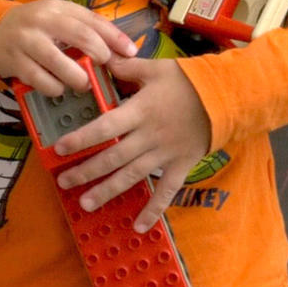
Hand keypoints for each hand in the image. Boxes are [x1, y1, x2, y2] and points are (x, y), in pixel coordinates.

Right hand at [0, 0, 134, 97]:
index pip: (92, 20)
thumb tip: (121, 48)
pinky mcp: (14, 62)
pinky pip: (39, 79)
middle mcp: (42, 20)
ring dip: (76, 76)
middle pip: (79, 35)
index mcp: (58, 7)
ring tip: (83, 83)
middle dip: (98, 53)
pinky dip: (54, 87)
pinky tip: (58, 89)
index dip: (115, 36)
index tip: (131, 52)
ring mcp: (26, 41)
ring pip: (58, 61)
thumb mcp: (59, 19)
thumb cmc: (37, 29)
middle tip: (104, 67)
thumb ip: (86, 29)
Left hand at [53, 55, 211, 231]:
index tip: (60, 149)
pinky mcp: (181, 165)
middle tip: (64, 182)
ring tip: (86, 204)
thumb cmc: (189, 80)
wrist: (227, 96)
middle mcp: (149, 136)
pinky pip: (166, 191)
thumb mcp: (157, 68)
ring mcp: (165, 154)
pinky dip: (153, 210)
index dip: (81, 139)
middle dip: (86, 171)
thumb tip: (102, 60)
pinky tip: (139, 226)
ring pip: (131, 176)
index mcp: (141, 111)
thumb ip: (127, 67)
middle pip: (113, 157)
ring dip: (107, 191)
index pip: (105, 127)